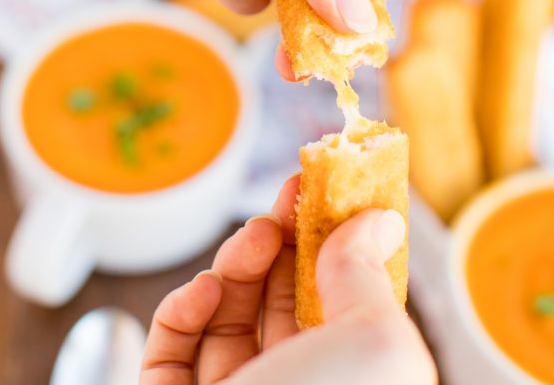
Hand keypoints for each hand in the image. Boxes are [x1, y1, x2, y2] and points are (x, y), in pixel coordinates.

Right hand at [140, 176, 435, 384]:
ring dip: (236, 266)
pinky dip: (182, 311)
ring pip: (228, 320)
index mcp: (350, 384)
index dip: (335, 243)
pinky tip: (200, 291)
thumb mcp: (376, 344)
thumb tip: (379, 218)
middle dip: (284, 244)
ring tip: (252, 237)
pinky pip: (173, 353)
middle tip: (285, 195)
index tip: (322, 188)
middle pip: (284, 307)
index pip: (343, 307)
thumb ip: (367, 276)